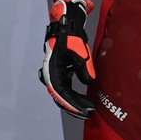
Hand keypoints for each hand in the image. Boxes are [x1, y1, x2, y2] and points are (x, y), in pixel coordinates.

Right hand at [40, 0, 96, 117]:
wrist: (65, 25)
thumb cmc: (71, 36)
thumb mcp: (80, 51)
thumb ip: (84, 68)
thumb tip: (89, 83)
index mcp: (52, 70)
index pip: (61, 92)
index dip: (73, 103)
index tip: (84, 110)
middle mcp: (51, 74)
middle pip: (61, 96)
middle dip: (74, 106)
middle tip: (89, 113)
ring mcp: (55, 73)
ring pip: (63, 93)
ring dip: (75, 102)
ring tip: (89, 109)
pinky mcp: (60, 72)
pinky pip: (66, 87)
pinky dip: (75, 95)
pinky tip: (86, 99)